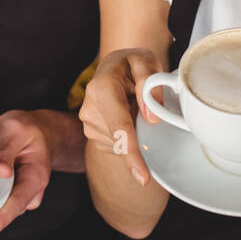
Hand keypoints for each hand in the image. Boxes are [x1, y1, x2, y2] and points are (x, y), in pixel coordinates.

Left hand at [0, 109, 60, 239]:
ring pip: (2, 209)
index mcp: (35, 177)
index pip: (17, 204)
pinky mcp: (11, 192)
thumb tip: (0, 171)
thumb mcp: (15, 130)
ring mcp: (21, 193)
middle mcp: (30, 190)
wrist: (36, 129)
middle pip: (8, 212)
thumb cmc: (28, 129)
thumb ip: (5, 149)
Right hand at [78, 47, 162, 185]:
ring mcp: (88, 123)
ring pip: (120, 144)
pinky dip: (126, 136)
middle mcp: (90, 107)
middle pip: (122, 139)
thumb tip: (152, 118)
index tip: (142, 177)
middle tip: (145, 107)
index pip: (119, 126)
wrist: (114, 67)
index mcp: (103, 88)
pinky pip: (116, 145)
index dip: (131, 154)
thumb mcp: (147, 62)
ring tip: (131, 106)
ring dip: (133, 133)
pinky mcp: (91, 133)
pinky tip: (125, 116)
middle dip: (140, 133)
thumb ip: (151, 84)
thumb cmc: (132, 65)